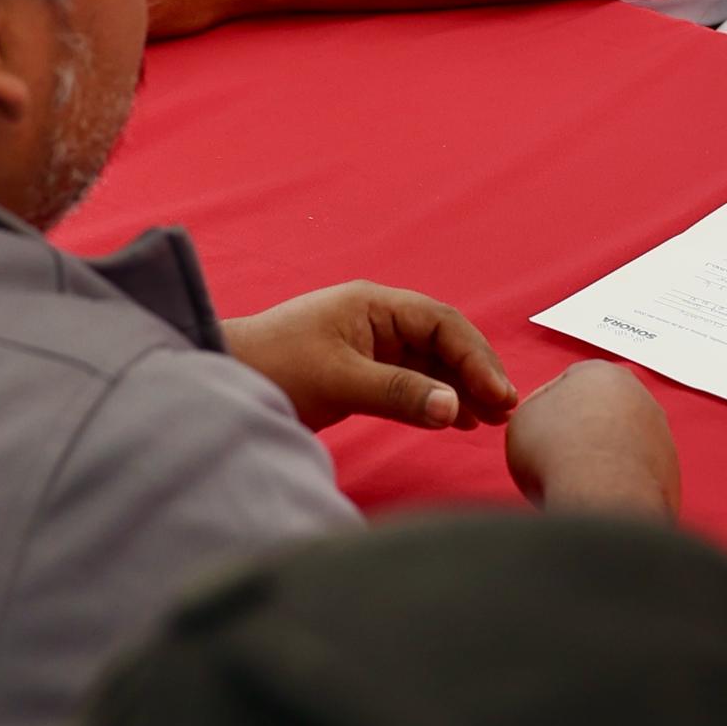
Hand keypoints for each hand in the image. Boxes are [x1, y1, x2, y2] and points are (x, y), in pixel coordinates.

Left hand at [223, 281, 521, 431]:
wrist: (221, 379)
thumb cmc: (274, 368)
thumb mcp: (339, 381)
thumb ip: (398, 393)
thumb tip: (454, 408)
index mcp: (374, 304)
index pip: (442, 324)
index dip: (476, 358)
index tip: (499, 395)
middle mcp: (378, 319)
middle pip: (443, 341)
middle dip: (476, 373)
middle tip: (505, 410)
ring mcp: (371, 345)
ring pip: (431, 363)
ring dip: (461, 388)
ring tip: (490, 420)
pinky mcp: (361, 372)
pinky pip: (412, 381)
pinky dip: (435, 399)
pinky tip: (456, 421)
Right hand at [505, 361, 680, 516]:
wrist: (603, 497)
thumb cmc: (558, 452)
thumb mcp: (523, 421)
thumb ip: (536, 410)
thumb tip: (547, 420)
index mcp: (600, 372)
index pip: (569, 384)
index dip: (548, 412)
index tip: (539, 434)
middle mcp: (638, 395)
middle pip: (602, 411)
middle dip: (582, 432)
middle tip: (559, 459)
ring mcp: (660, 432)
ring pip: (624, 442)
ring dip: (606, 457)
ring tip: (580, 482)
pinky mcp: (671, 469)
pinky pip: (638, 473)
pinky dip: (623, 483)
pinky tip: (605, 496)